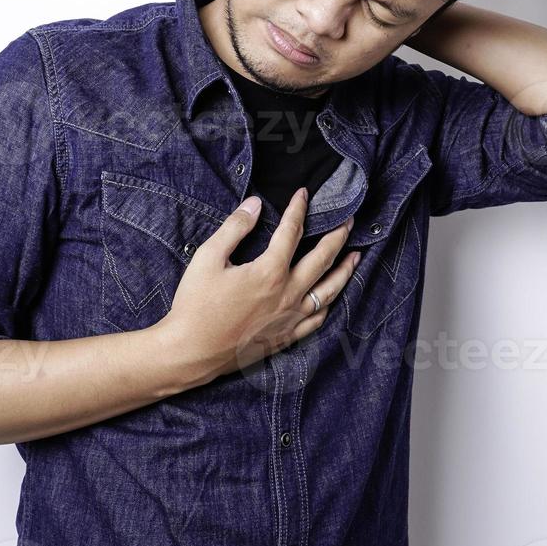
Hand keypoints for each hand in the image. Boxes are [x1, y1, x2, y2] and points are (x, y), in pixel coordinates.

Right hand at [156, 187, 358, 387]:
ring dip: (345, 270)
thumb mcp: (208, 258)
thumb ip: (235, 228)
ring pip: (329, 291)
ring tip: (356, 256)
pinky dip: (328, 305)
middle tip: (349, 220)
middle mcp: (287, 294)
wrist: (190, 352)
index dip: (298, 209)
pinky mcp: (285, 337)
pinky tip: (331, 298)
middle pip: (323, 259)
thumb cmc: (195, 304)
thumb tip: (255, 204)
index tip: (303, 193)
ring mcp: (290, 318)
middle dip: (338, 236)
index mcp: (269, 272)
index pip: (292, 232)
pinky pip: (317, 320)